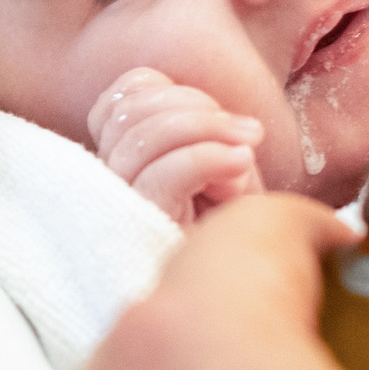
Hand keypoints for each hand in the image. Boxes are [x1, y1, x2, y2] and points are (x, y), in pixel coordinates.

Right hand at [86, 68, 264, 223]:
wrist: (251, 278)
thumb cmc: (237, 222)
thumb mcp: (224, 161)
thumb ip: (199, 125)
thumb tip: (196, 108)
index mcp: (130, 158)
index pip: (118, 101)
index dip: (160, 91)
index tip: (214, 112)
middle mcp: (116, 182)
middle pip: (131, 115)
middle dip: (195, 108)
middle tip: (247, 131)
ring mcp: (126, 206)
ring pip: (142, 140)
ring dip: (207, 130)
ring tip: (249, 148)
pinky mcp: (145, 230)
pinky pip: (163, 175)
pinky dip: (207, 156)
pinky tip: (240, 162)